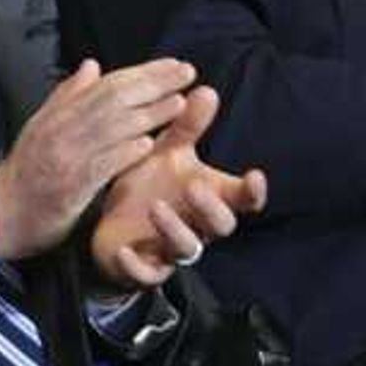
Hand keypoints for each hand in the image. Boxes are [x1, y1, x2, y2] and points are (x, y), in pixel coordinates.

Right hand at [0, 55, 194, 261]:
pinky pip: (100, 166)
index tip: (173, 66)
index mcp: (57, 115)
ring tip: (180, 103)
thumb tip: (91, 66)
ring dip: (148, 115)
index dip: (142, 73)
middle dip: (154, 84)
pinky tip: (148, 145)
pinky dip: (124, 153)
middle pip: (113, 99)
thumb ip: (67, 97)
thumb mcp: (39, 127)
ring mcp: (64, 158)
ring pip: (111, 128)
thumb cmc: (23, 174)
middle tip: (187, 73)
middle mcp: (61, 131)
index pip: (106, 85)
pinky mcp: (68, 188)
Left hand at [84, 85, 266, 286]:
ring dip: (175, 229)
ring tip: (155, 207)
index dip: (253, 192)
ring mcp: (172, 249)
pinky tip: (126, 250)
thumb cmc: (148, 185)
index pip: (243, 199)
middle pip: (222, 225)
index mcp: (208, 197)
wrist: (111, 223)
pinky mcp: (146, 269)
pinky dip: (138, 265)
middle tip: (193, 186)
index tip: (254, 175)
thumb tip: (206, 90)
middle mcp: (197, 225)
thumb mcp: (166, 152)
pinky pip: (148, 275)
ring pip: (188, 248)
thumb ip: (187, 127)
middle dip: (211, 208)